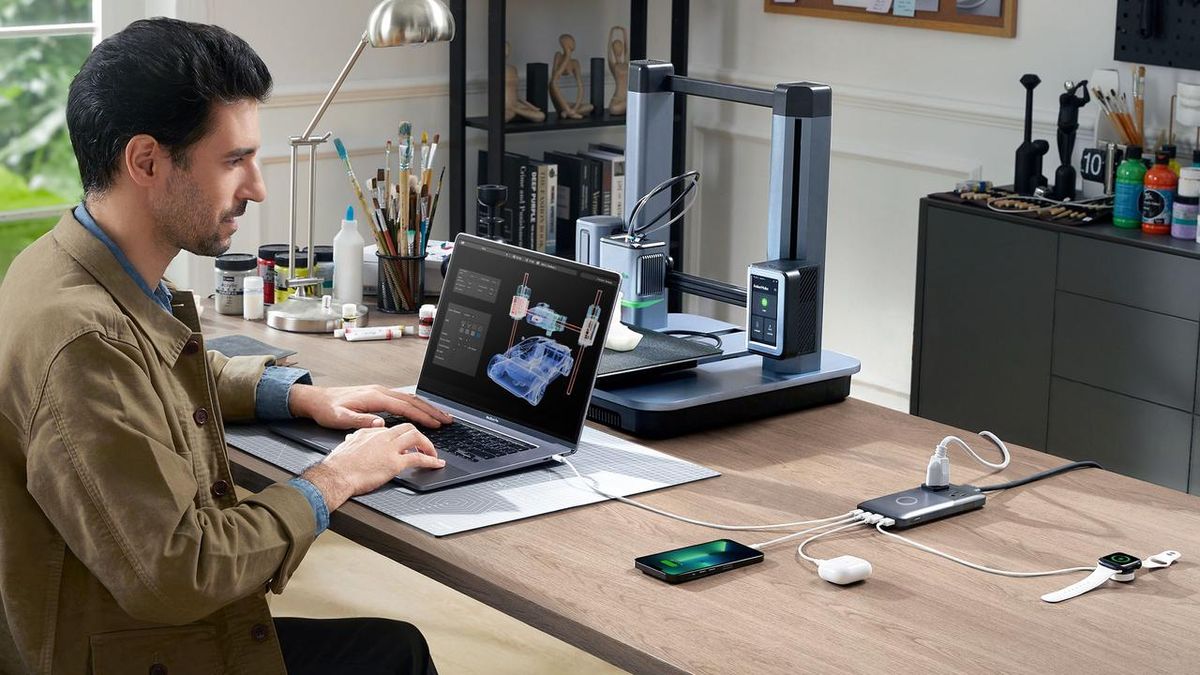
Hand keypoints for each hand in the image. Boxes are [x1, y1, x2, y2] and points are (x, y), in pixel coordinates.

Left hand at [288, 384, 452, 429]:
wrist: (316, 399)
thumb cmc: (327, 409)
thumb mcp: (340, 418)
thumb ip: (361, 421)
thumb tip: (380, 424)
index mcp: (375, 397)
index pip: (405, 407)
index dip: (422, 416)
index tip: (436, 424)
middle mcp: (380, 392)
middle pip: (413, 400)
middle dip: (432, 410)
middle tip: (448, 419)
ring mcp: (380, 392)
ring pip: (410, 398)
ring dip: (427, 407)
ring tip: (441, 415)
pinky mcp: (377, 395)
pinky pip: (403, 399)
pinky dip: (416, 404)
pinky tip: (421, 410)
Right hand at [301, 423, 443, 509]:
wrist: (335, 476)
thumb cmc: (339, 464)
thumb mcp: (347, 443)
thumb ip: (357, 437)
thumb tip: (354, 436)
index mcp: (373, 432)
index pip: (395, 427)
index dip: (405, 433)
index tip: (411, 440)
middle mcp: (383, 437)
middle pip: (409, 428)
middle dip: (420, 436)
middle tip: (425, 445)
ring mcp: (390, 449)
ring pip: (417, 437)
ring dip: (428, 445)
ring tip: (433, 454)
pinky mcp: (394, 463)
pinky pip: (418, 458)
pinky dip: (431, 460)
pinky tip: (436, 464)